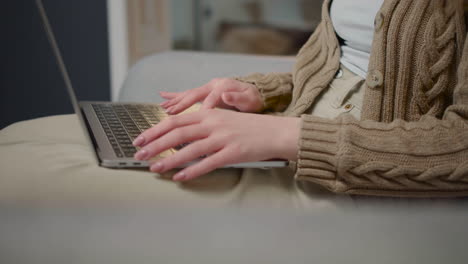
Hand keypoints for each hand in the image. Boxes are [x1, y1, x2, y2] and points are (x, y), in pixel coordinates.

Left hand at [132, 109, 299, 180]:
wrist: (275, 132)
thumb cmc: (249, 127)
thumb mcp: (223, 119)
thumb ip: (201, 125)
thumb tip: (178, 136)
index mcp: (209, 113)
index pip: (175, 121)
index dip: (155, 130)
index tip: (140, 139)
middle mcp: (214, 124)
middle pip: (177, 133)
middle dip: (155, 144)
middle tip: (140, 154)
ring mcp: (223, 139)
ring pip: (190, 149)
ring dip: (169, 160)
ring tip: (155, 168)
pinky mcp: (233, 153)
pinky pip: (208, 164)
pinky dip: (192, 171)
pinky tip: (180, 177)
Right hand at [159, 78, 262, 114]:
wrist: (255, 95)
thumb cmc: (253, 100)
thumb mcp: (250, 100)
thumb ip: (238, 98)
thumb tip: (226, 95)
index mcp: (222, 86)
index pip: (209, 99)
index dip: (203, 109)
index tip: (197, 120)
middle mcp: (213, 85)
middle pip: (193, 95)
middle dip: (181, 104)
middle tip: (169, 113)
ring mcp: (207, 88)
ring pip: (187, 95)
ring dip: (174, 102)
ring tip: (162, 107)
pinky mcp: (205, 94)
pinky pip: (187, 95)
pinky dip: (175, 97)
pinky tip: (163, 98)